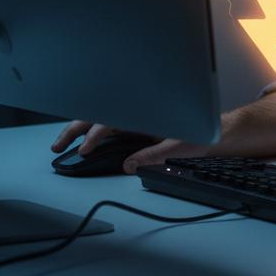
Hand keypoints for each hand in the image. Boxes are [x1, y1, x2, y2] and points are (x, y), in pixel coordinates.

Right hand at [50, 120, 214, 173]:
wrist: (218, 129)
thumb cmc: (203, 132)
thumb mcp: (180, 144)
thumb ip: (154, 155)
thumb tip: (129, 166)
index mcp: (146, 110)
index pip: (110, 119)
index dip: (95, 134)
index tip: (84, 149)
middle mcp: (138, 109)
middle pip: (99, 114)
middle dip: (74, 128)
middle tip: (57, 146)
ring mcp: (136, 115)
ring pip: (100, 117)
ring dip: (79, 129)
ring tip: (62, 144)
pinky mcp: (137, 123)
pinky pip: (109, 124)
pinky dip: (91, 131)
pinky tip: (82, 142)